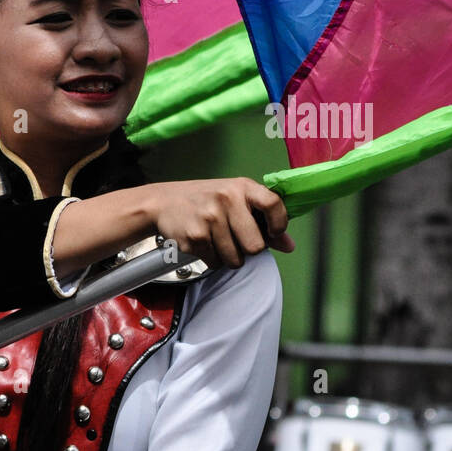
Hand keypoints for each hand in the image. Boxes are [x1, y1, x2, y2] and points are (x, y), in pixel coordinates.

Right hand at [146, 177, 293, 268]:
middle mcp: (227, 200)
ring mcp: (209, 219)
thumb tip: (288, 245)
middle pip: (255, 246)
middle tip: (235, 239)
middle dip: (247, 249)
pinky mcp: (194, 237)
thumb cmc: (204, 200)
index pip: (274, 205)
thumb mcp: (234, 200)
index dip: (279, 224)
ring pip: (235, 259)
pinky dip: (211, 259)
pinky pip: (215, 262)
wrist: (163, 202)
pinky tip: (203, 243)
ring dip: (228, 257)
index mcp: (241, 187)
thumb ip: (262, 221)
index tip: (273, 232)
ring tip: (216, 240)